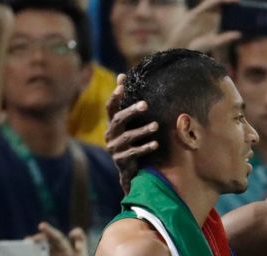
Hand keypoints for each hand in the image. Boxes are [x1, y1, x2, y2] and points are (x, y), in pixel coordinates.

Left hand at [22, 222, 89, 255]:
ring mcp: (68, 253)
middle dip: (39, 236)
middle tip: (30, 235)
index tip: (26, 243)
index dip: (31, 246)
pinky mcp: (81, 253)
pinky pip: (80, 239)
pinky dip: (77, 235)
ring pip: (59, 238)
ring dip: (50, 232)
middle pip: (46, 241)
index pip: (36, 251)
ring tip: (41, 226)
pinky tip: (73, 237)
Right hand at [105, 74, 158, 192]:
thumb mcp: (126, 122)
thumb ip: (125, 101)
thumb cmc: (129, 140)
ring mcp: (114, 148)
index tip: (122, 86)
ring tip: (156, 125)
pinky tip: (156, 144)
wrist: (127, 169)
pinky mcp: (121, 160)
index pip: (110, 108)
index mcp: (111, 125)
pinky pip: (134, 153)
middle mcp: (110, 135)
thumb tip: (121, 75)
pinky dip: (145, 147)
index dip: (114, 97)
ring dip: (142, 130)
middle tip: (145, 104)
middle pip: (118, 120)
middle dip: (131, 111)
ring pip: (128, 137)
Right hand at [165, 0, 240, 52]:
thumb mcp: (214, 42)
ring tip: (232, 0)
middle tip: (238, 1)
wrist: (183, 49)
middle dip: (227, 1)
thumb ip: (225, 38)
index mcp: (215, 21)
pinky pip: (205, 6)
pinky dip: (212, 3)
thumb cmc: (198, 47)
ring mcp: (202, 14)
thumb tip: (239, 34)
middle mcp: (209, 16)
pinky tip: (219, 2)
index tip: (241, 4)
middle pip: (220, 4)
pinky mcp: (195, 14)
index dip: (232, 6)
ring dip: (221, 0)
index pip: (225, 10)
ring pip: (213, 3)